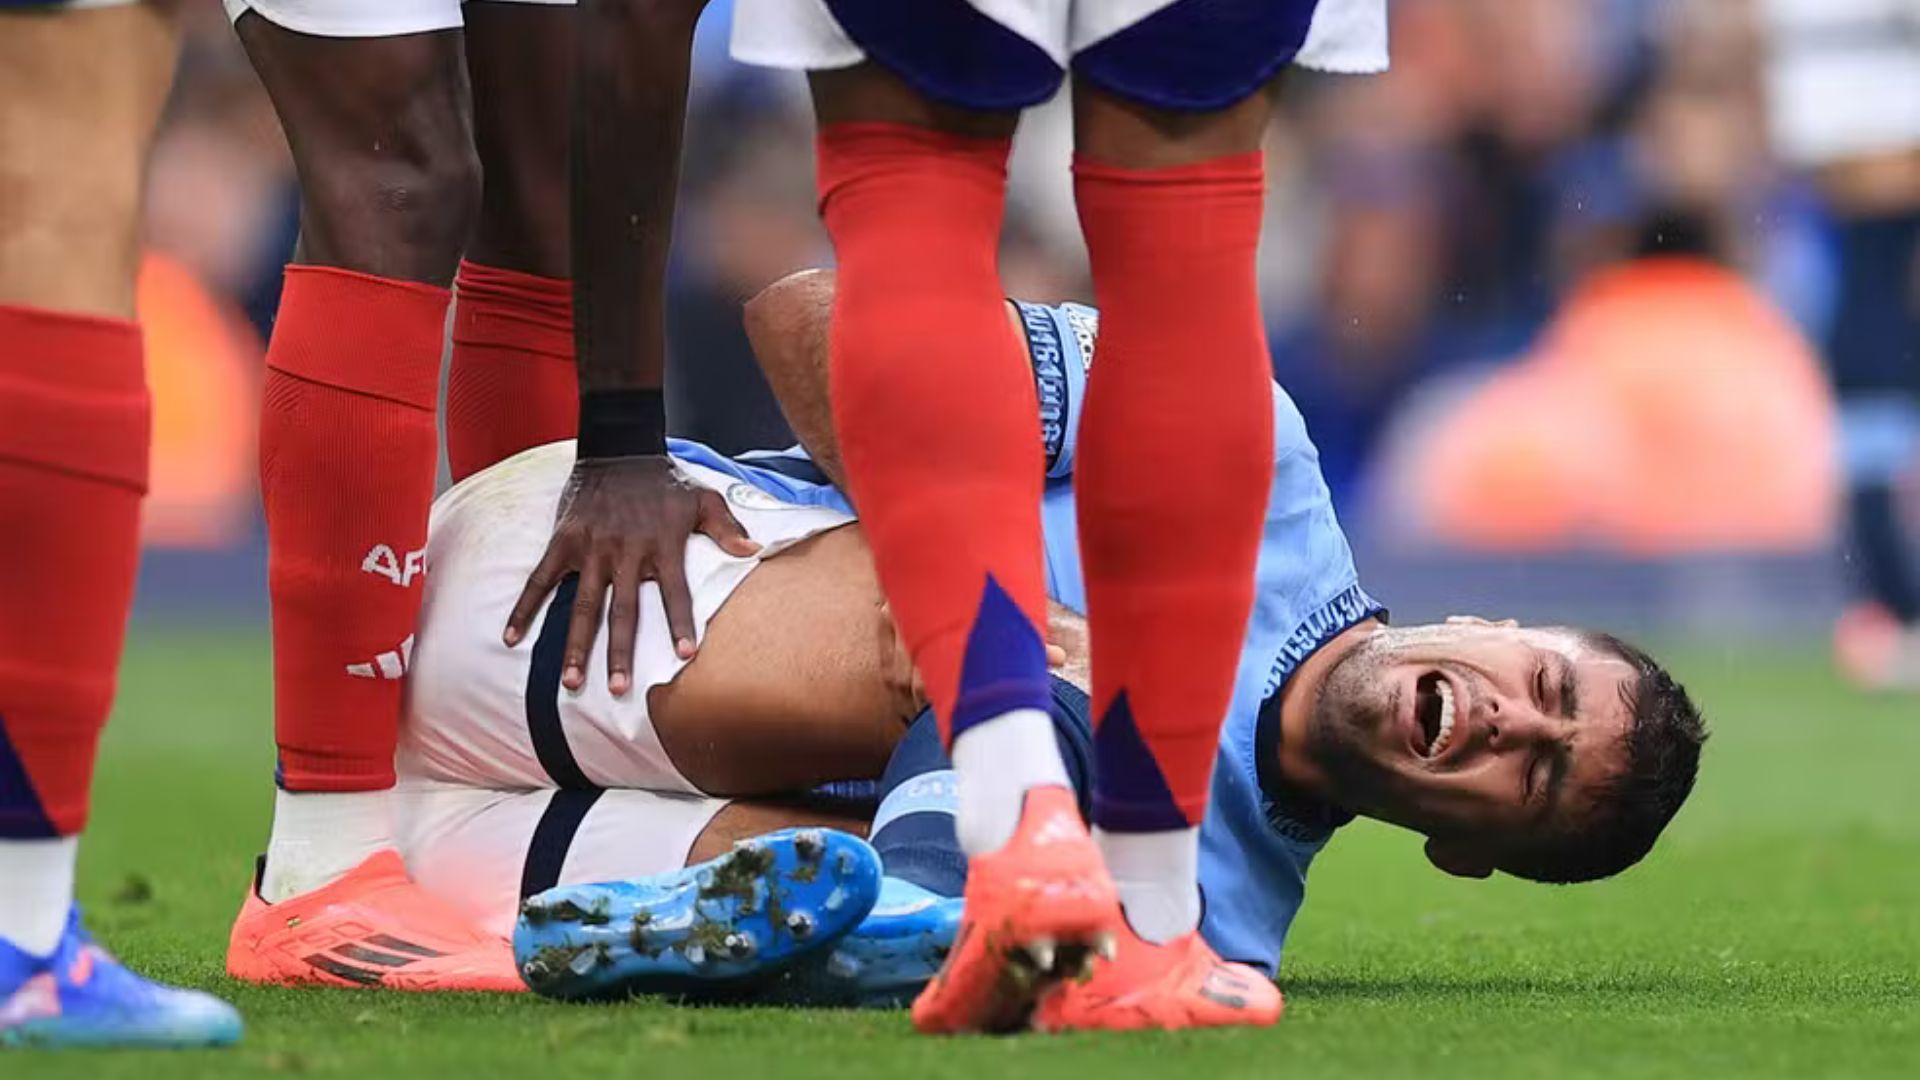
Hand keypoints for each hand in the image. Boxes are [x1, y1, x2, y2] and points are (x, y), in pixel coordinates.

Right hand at [503, 455, 760, 694]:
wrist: (618, 449)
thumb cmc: (665, 481)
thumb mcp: (704, 498)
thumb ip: (727, 528)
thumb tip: (754, 552)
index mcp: (662, 546)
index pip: (675, 593)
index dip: (680, 623)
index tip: (684, 655)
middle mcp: (625, 553)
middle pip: (622, 611)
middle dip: (619, 652)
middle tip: (617, 689)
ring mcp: (591, 550)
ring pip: (582, 605)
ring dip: (575, 645)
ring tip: (570, 681)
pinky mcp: (563, 542)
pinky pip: (540, 580)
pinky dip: (525, 608)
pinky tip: (512, 637)